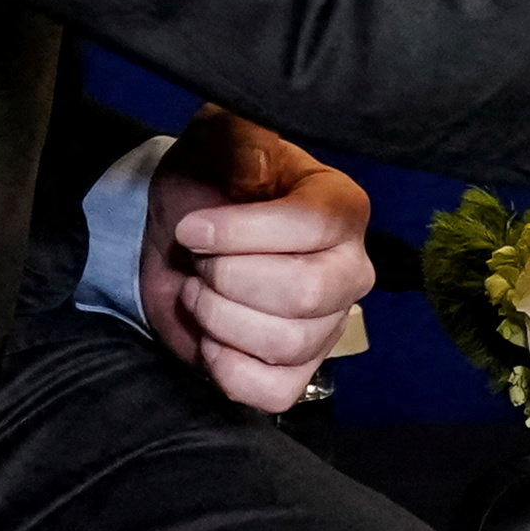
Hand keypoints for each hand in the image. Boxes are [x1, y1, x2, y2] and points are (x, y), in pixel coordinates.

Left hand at [138, 105, 373, 412]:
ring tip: (200, 293)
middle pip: (303, 294)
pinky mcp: (298, 371)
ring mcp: (329, 325)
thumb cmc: (208, 183)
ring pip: (285, 344)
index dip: (240, 234)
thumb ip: (236, 139)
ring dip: (218, 319)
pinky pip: (274, 391)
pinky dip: (227, 369)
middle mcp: (350, 268)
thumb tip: (254, 167)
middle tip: (199, 263)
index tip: (191, 229)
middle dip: (227, 280)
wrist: (179, 239)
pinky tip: (212, 338)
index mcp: (341, 206)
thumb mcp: (215, 139)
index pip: (310, 227)